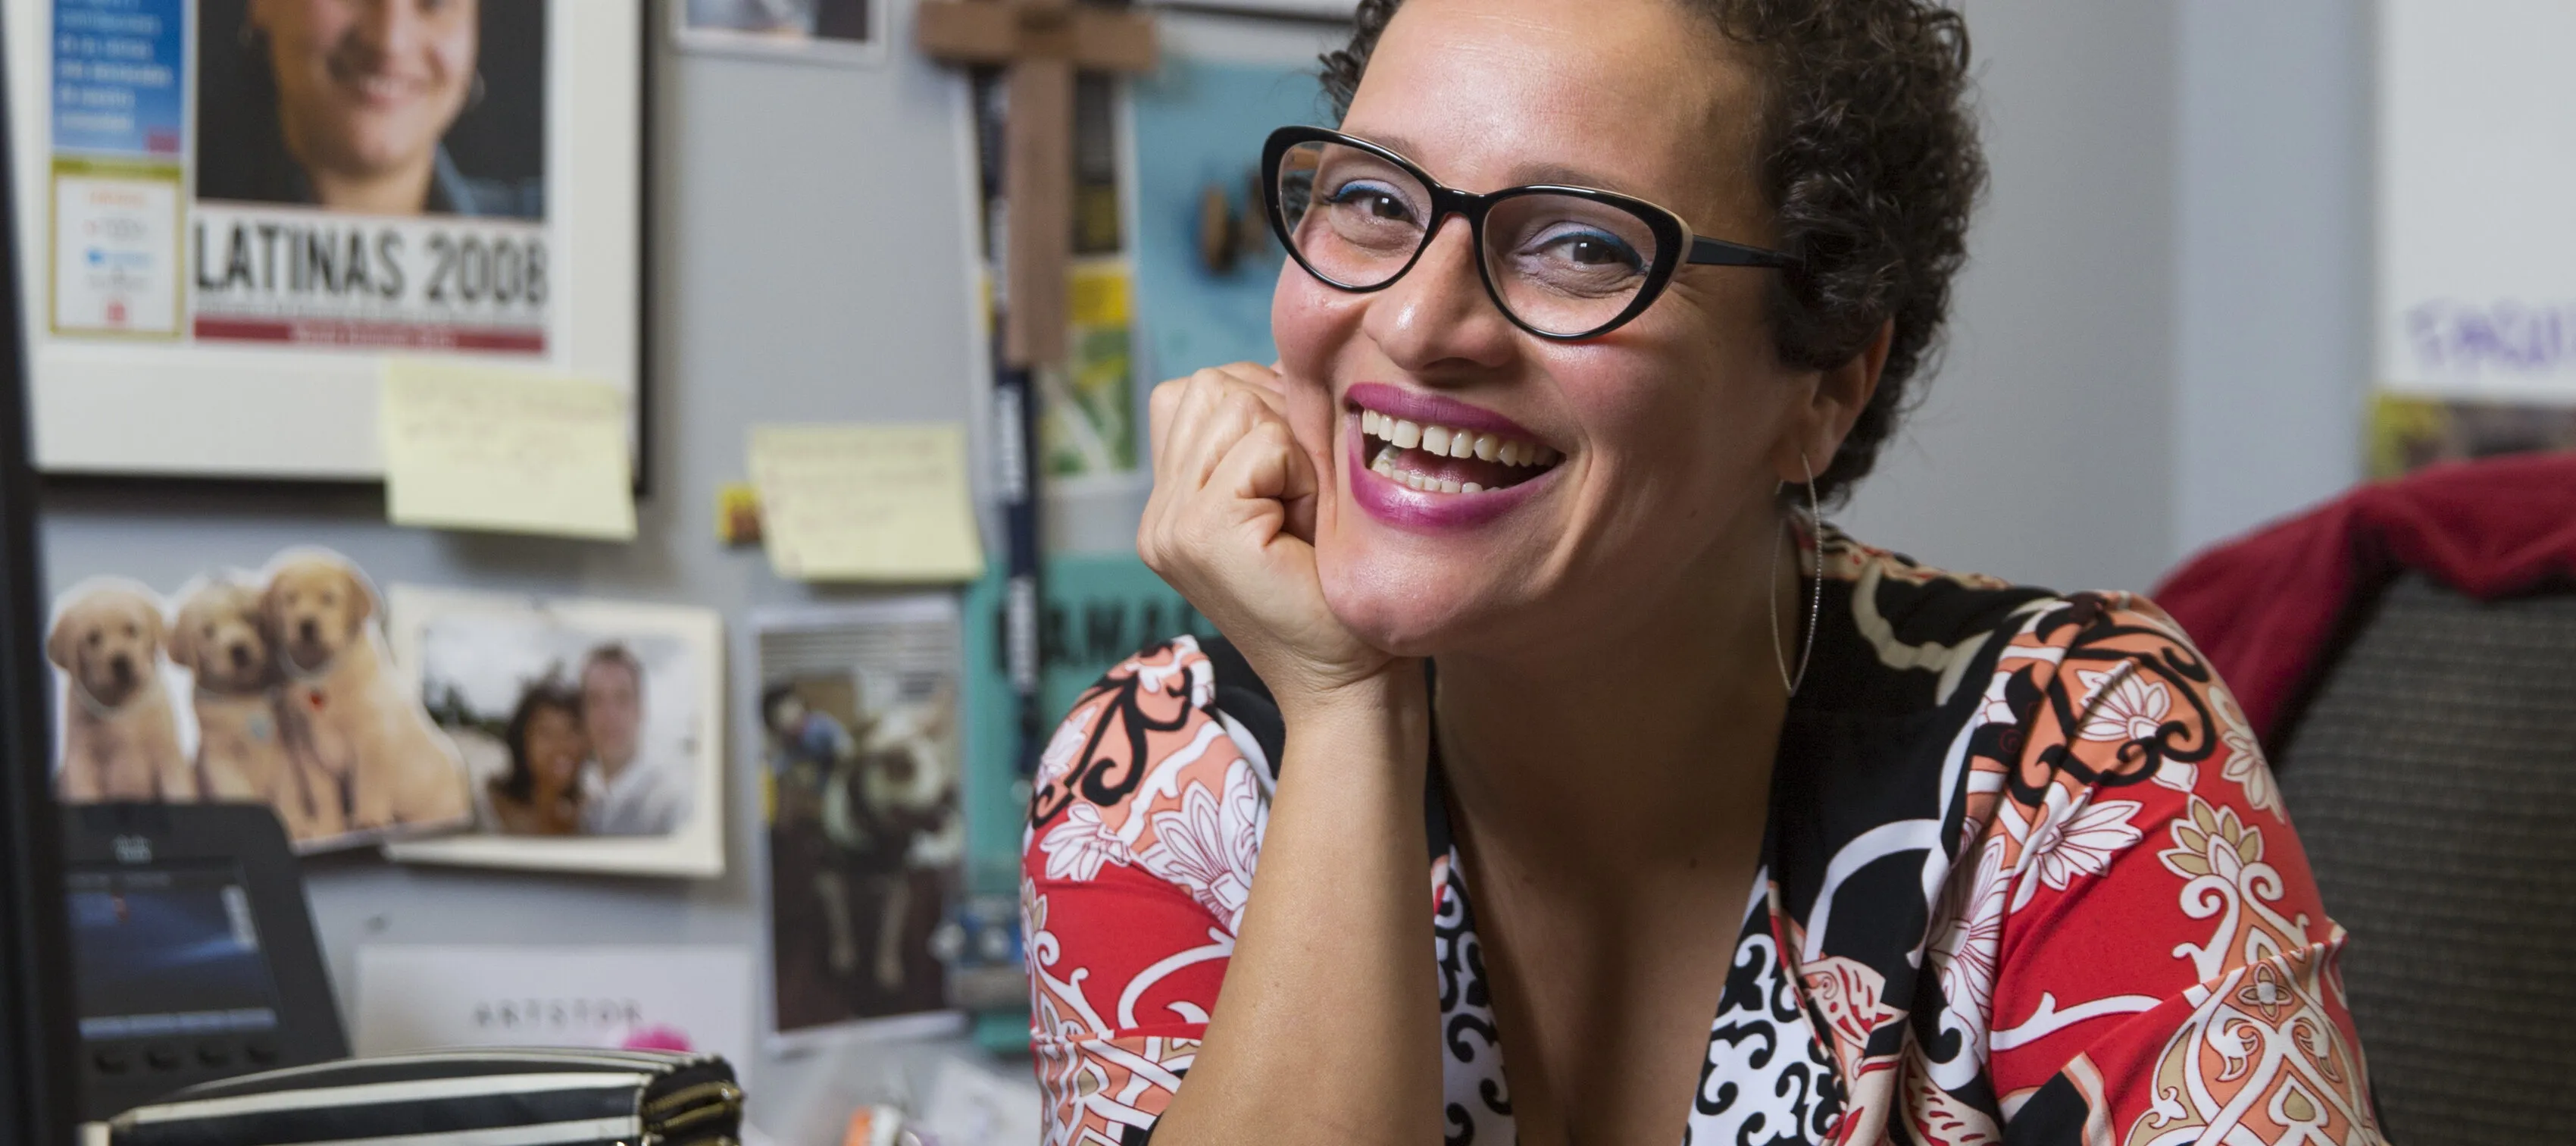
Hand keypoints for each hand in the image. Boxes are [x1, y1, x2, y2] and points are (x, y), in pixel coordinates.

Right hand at [1140, 363, 1408, 712]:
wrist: (1353, 685)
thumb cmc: (1343, 593)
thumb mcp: (1298, 494)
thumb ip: (1270, 433)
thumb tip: (1286, 361)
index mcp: (1172, 504)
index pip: (1200, 390)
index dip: (1268, 414)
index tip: (1297, 491)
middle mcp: (1157, 515)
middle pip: (1213, 384)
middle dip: (1281, 424)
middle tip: (1308, 506)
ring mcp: (1168, 525)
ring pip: (1234, 403)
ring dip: (1293, 449)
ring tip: (1307, 517)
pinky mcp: (1199, 534)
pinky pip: (1259, 445)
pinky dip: (1301, 474)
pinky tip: (1308, 529)